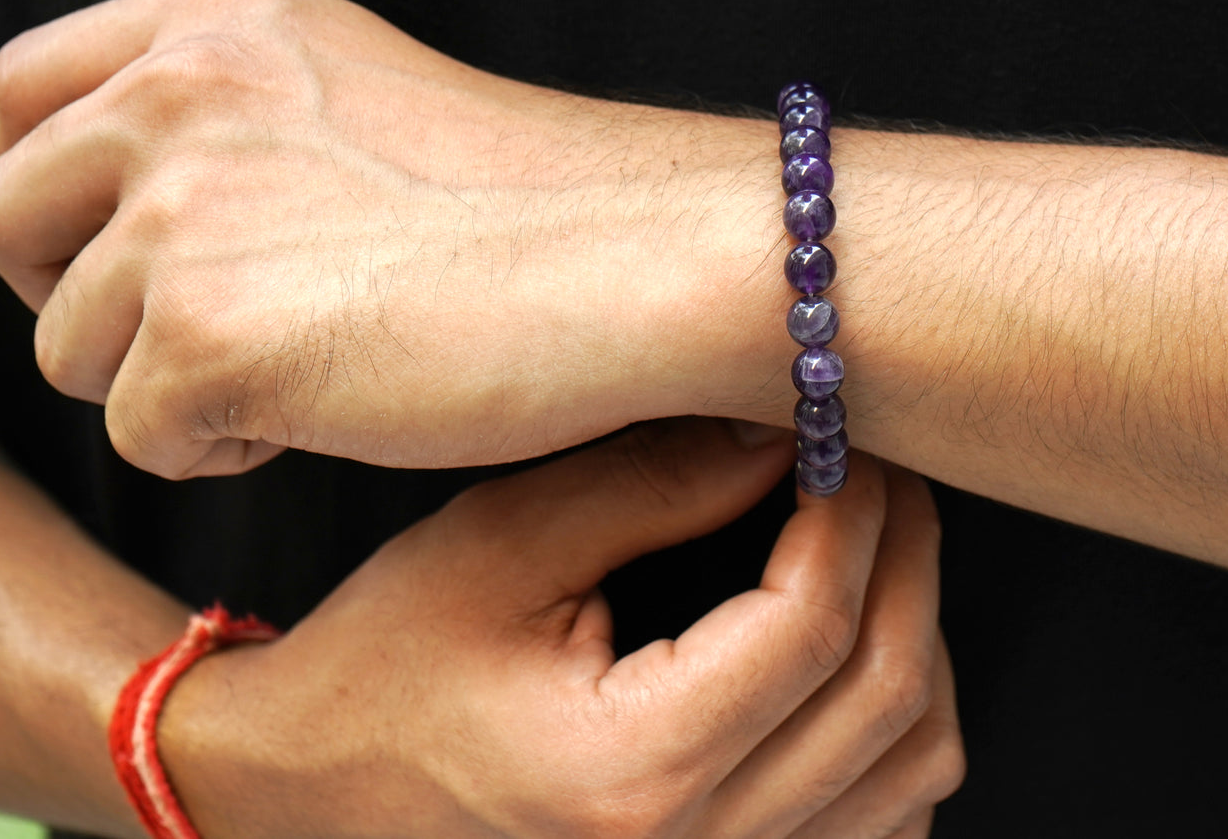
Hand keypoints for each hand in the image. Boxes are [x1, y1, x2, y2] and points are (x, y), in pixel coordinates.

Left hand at [0, 0, 786, 477]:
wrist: (645, 262)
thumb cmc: (539, 208)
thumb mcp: (359, 103)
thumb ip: (230, 127)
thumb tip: (131, 215)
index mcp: (218, 22)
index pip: (19, 90)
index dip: (37, 186)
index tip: (89, 251)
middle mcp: (176, 97)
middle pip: (5, 216)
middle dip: (74, 295)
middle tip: (190, 338)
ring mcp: (181, 214)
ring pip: (67, 346)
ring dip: (164, 382)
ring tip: (307, 371)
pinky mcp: (206, 338)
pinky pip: (143, 437)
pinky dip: (227, 446)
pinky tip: (336, 407)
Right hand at [156, 418, 962, 837]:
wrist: (309, 794)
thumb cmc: (381, 671)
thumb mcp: (498, 548)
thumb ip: (650, 484)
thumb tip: (779, 427)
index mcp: (627, 773)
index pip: (810, 628)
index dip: (851, 516)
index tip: (846, 443)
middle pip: (887, 700)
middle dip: (906, 561)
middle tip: (883, 476)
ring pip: (911, 773)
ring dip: (918, 646)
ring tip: (876, 555)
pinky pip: (881, 828)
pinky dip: (895, 737)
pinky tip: (851, 662)